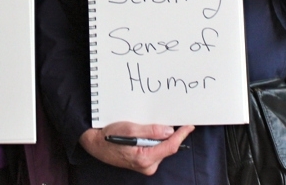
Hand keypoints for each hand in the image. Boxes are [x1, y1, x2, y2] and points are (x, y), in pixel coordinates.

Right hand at [79, 122, 193, 174]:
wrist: (96, 145)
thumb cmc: (110, 137)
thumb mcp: (130, 129)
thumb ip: (151, 131)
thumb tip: (169, 130)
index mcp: (145, 158)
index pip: (170, 147)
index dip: (181, 136)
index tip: (189, 126)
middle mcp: (147, 165)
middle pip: (167, 147)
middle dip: (168, 134)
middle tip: (165, 119)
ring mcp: (146, 166)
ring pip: (161, 148)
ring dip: (158, 137)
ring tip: (144, 127)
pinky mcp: (144, 162)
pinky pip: (154, 149)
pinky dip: (153, 140)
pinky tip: (143, 134)